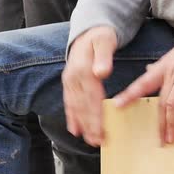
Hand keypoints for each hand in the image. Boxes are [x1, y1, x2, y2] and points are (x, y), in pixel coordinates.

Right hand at [62, 26, 116, 146]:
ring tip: (89, 141)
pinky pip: (69, 102)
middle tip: (98, 142)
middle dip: (90, 125)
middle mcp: (73, 77)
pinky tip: (75, 130)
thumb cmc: (101, 36)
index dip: (96, 115)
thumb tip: (101, 72)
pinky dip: (72, 117)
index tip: (102, 130)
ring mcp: (69, 81)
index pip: (91, 97)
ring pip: (75, 107)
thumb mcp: (105, 40)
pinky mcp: (68, 83)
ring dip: (82, 125)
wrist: (88, 31)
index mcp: (83, 69)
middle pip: (82, 105)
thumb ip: (104, 56)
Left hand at [113, 24, 173, 144]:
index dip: (129, 95)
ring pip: (173, 103)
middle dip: (160, 124)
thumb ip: (164, 65)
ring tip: (172, 139)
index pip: (143, 82)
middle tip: (160, 141)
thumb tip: (149, 71)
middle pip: (160, 101)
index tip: (116, 105)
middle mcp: (172, 70)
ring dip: (172, 124)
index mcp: (165, 65)